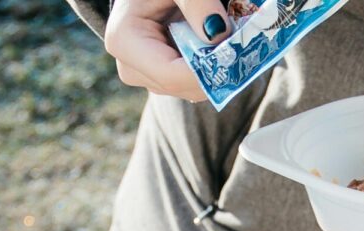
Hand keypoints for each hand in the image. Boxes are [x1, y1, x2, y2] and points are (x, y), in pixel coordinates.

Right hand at [104, 0, 231, 98]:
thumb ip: (198, 4)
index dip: (205, 71)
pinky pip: (193, 84)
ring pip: (192, 89)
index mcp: (125, 41)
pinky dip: (211, 68)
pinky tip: (216, 47)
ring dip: (215, 69)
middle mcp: (131, 68)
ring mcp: (145, 77)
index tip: (235, 54)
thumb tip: (220, 35)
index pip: (171, 75)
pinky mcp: (160, 80)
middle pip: (183, 86)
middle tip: (238, 44)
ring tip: (225, 39)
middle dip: (215, 70)